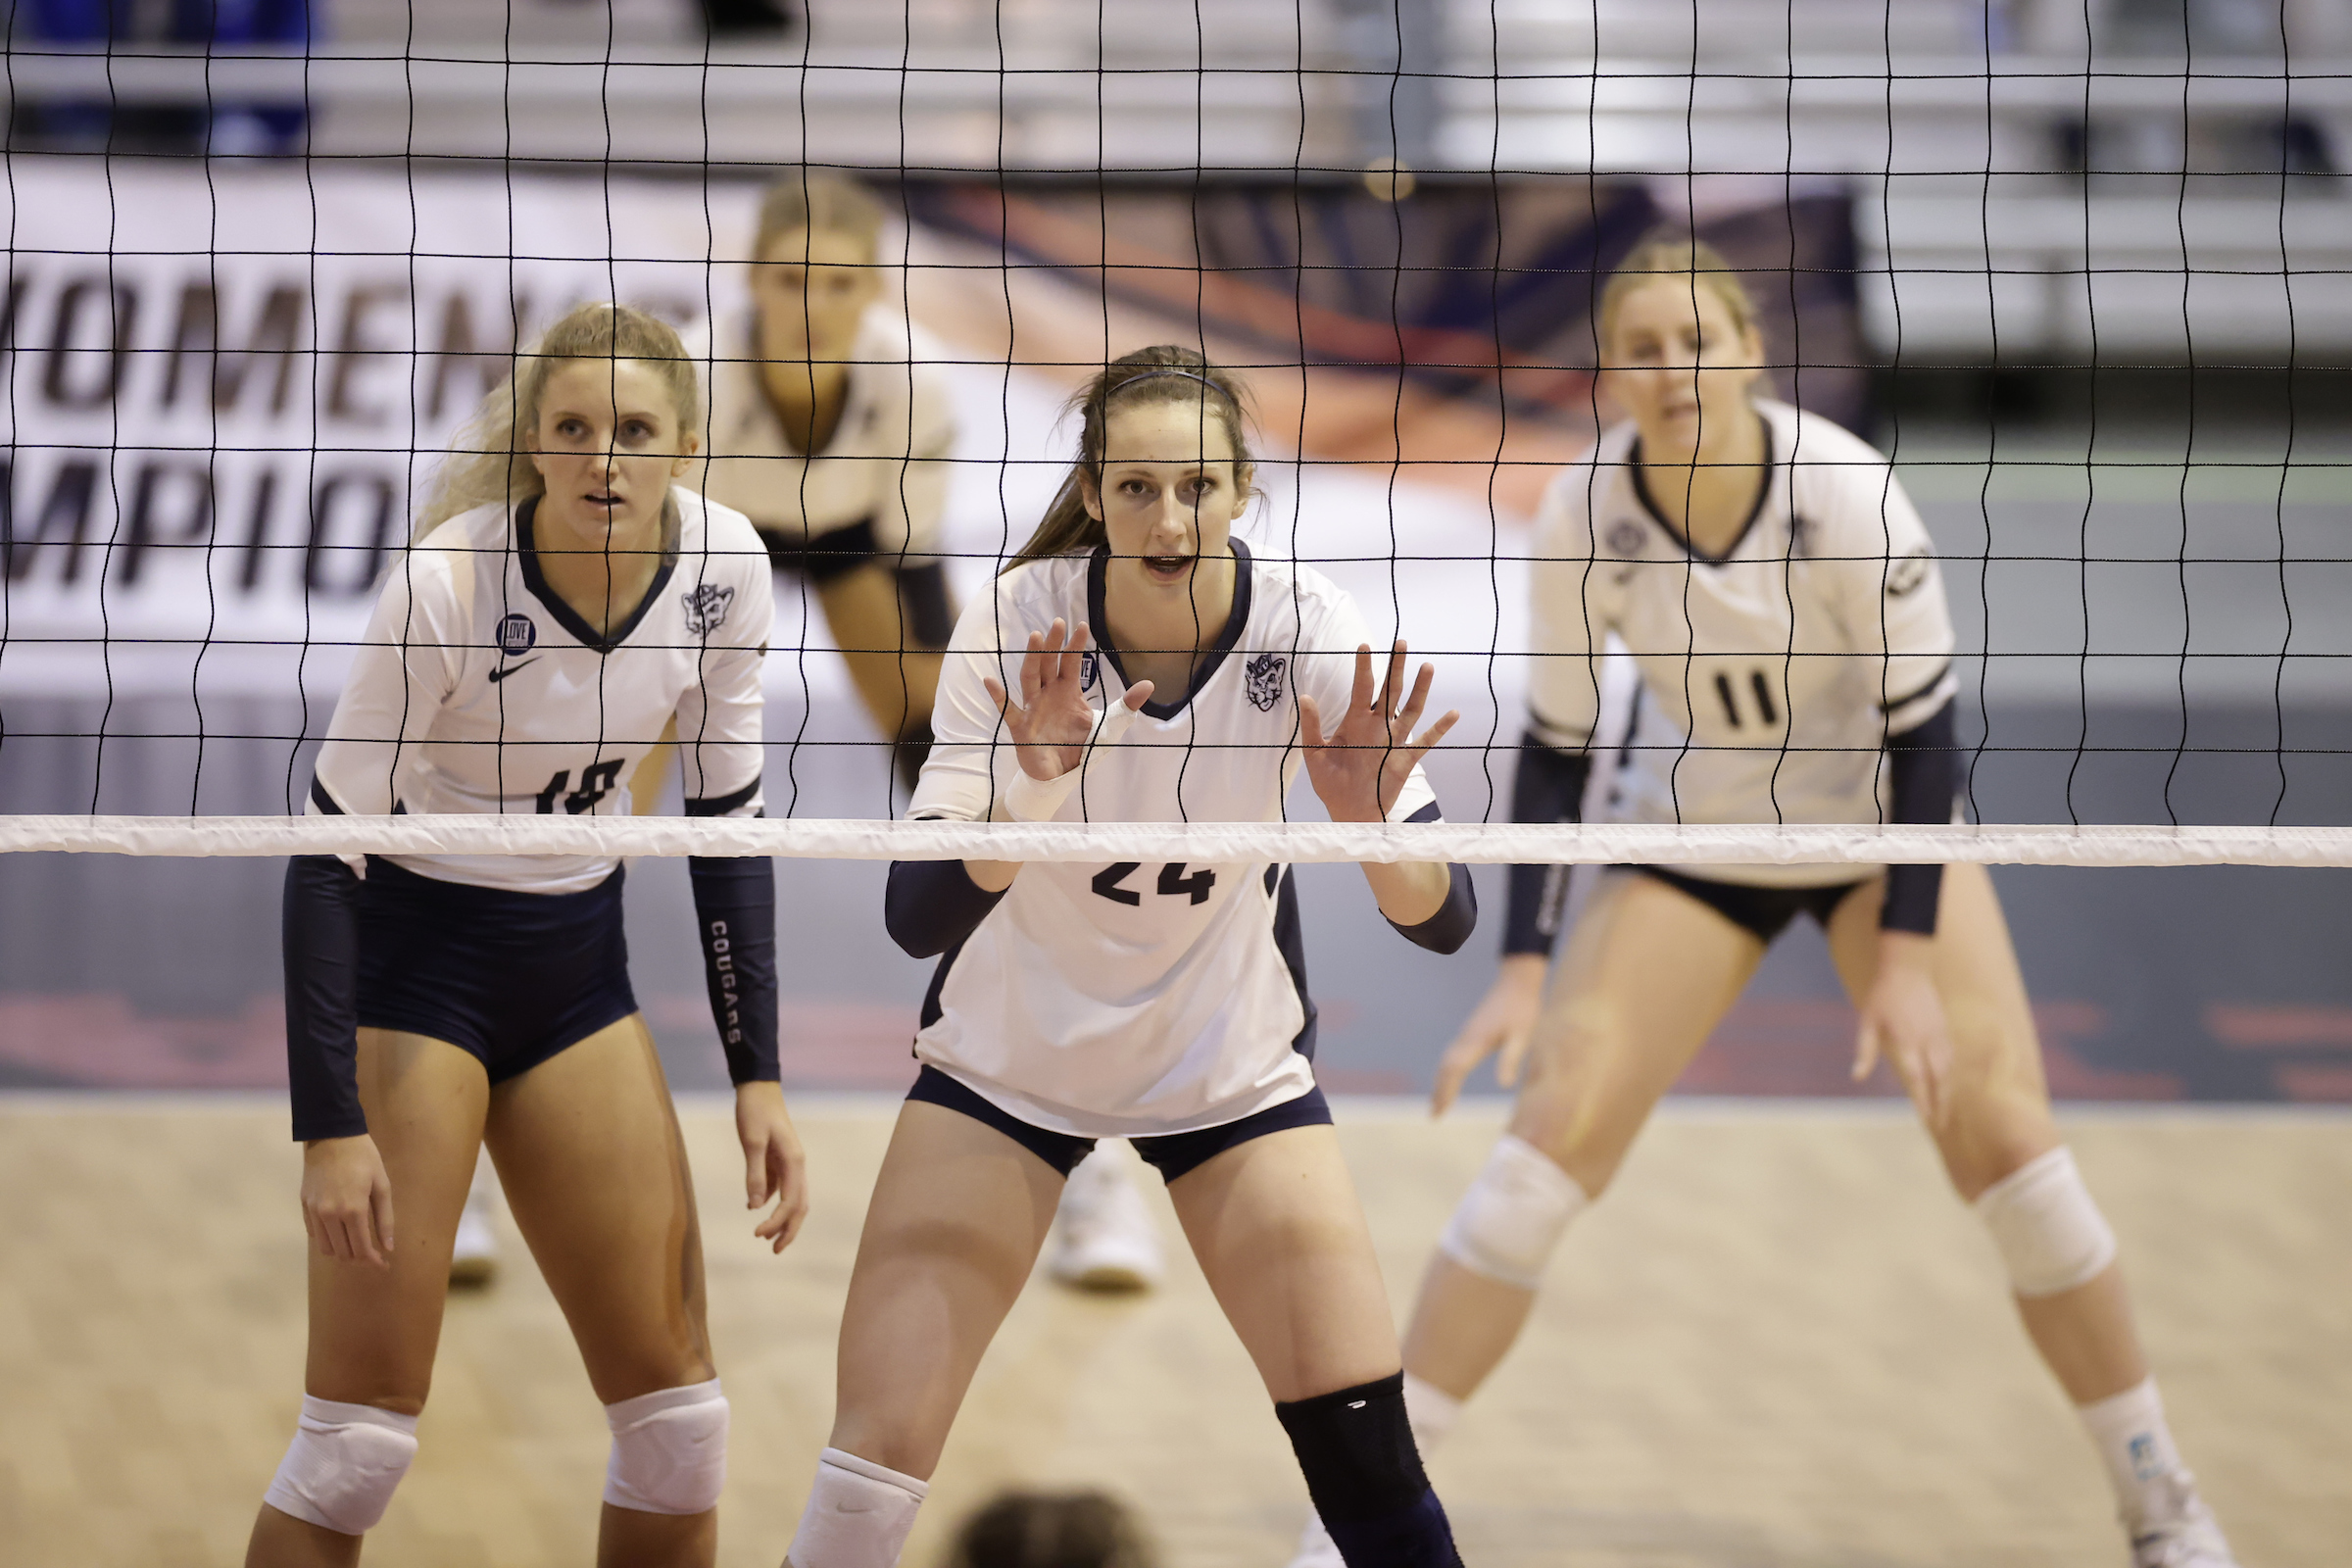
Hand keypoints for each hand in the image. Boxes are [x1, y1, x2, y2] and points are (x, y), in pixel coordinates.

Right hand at [301, 1135, 394, 1267]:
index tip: (384, 1265)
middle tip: (373, 1257)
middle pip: (343, 1253)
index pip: (361, 1249)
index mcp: (352, 1210)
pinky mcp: (304, 1206)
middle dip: (359, 1260)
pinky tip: (341, 1233)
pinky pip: (315, 1234)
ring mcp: (314, 1211)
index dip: (373, 1261)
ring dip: (342, 1253)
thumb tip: (388, 1247)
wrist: (331, 1136)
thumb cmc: (364, 1158)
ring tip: (357, 1247)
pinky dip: (328, 1240)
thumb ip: (385, 1219)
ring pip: (326, 1248)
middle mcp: (329, 1215)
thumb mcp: (381, 1185)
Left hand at [736, 1081, 809, 1253]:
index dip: (776, 1222)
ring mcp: (790, 1163)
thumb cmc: (755, 1112)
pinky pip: (781, 1187)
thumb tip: (754, 1207)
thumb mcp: (752, 1142)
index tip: (757, 1235)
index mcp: (794, 1162)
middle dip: (789, 1229)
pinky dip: (772, 1202)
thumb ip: (755, 1175)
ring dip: (783, 1219)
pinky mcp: (780, 1160)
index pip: (791, 1202)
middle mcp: (797, 1165)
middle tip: (774, 1251)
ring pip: (793, 1198)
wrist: (758, 1088)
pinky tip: (757, 1208)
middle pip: (800, 1206)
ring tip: (767, 1237)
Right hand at [981, 619, 1152, 783]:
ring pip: (1030, 678)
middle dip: (1052, 644)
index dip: (1076, 645)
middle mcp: (1049, 694)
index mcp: (1068, 691)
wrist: (1064, 777)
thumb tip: (1149, 684)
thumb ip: (1126, 706)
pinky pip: (1008, 709)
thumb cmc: (1082, 748)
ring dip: (1031, 658)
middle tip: (1057, 623)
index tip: (1082, 625)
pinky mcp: (1020, 727)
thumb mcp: (1110, 726)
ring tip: (1034, 637)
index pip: (1071, 663)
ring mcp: (1033, 708)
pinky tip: (991, 680)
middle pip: (1048, 664)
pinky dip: (998, 696)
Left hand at [1300, 642, 1458, 824]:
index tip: (1364, 645)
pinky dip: (1439, 729)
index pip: (1361, 688)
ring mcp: (1393, 741)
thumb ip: (1311, 727)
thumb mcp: (1314, 754)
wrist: (1348, 811)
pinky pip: (1425, 742)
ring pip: (1411, 709)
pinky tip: (1452, 714)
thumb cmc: (1330, 782)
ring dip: (1420, 689)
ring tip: (1427, 666)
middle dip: (1395, 667)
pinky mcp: (1405, 760)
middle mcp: (1377, 726)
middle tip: (1401, 642)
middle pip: (1390, 691)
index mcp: (1355, 722)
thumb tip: (1305, 697)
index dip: (1363, 667)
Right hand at [1431, 954, 1548, 1115]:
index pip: (1455, 1070)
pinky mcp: (1471, 1032)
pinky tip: (1450, 1079)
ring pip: (1446, 1061)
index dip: (1446, 1091)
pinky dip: (1447, 1071)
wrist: (1516, 982)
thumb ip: (1511, 1058)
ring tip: (1438, 1103)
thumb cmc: (1522, 1008)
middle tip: (1433, 1115)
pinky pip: (1452, 1055)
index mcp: (1476, 1040)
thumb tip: (1503, 1085)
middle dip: (1439, 1091)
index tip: (1440, 1111)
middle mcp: (1466, 1038)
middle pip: (1445, 1067)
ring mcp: (1466, 1034)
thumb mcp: (1523, 1035)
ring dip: (1440, 1082)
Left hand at [1853, 931, 1952, 1126]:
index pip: (1917, 1077)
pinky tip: (1948, 1085)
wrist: (1908, 968)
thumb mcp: (1867, 1022)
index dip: (1922, 1100)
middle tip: (1940, 1123)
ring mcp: (1940, 1034)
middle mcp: (1928, 1040)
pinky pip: (1952, 1057)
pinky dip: (1951, 1074)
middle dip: (1941, 1102)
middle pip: (1940, 1078)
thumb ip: (1865, 1051)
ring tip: (1946, 1110)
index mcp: (1908, 1040)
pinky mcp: (1946, 1029)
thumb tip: (1856, 1077)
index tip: (1925, 1119)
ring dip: (1949, 1091)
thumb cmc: (1884, 996)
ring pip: (1950, 1069)